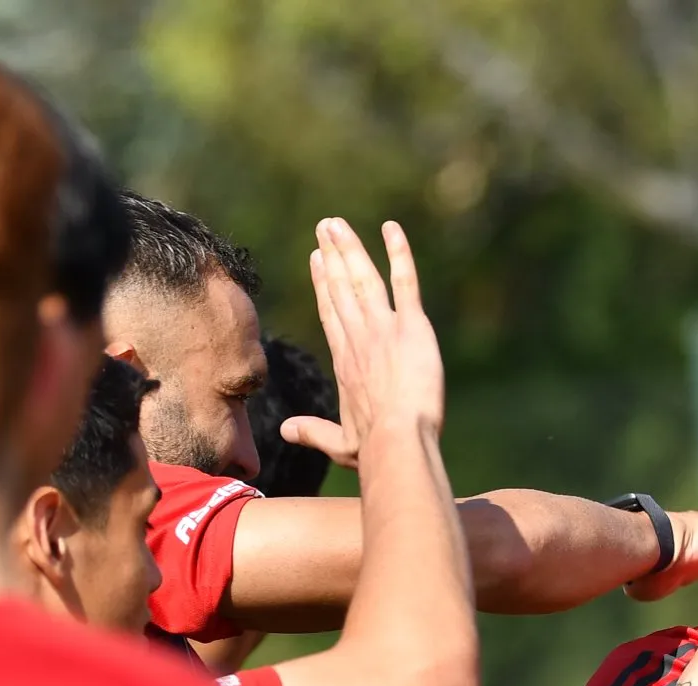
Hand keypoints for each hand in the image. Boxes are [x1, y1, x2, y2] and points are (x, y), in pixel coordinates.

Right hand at [284, 217, 443, 468]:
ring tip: (338, 224)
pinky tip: (391, 229)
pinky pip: (405, 282)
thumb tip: (285, 430)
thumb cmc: (372, 450)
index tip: (319, 260)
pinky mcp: (412, 327)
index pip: (332, 313)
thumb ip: (313, 433)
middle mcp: (359, 338)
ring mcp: (383, 329)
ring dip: (351, 248)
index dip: (325, 285)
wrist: (396, 442)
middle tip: (325, 228)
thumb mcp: (340, 443)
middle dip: (333, 256)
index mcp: (345, 361)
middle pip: (342, 288)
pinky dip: (399, 254)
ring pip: (364, 278)